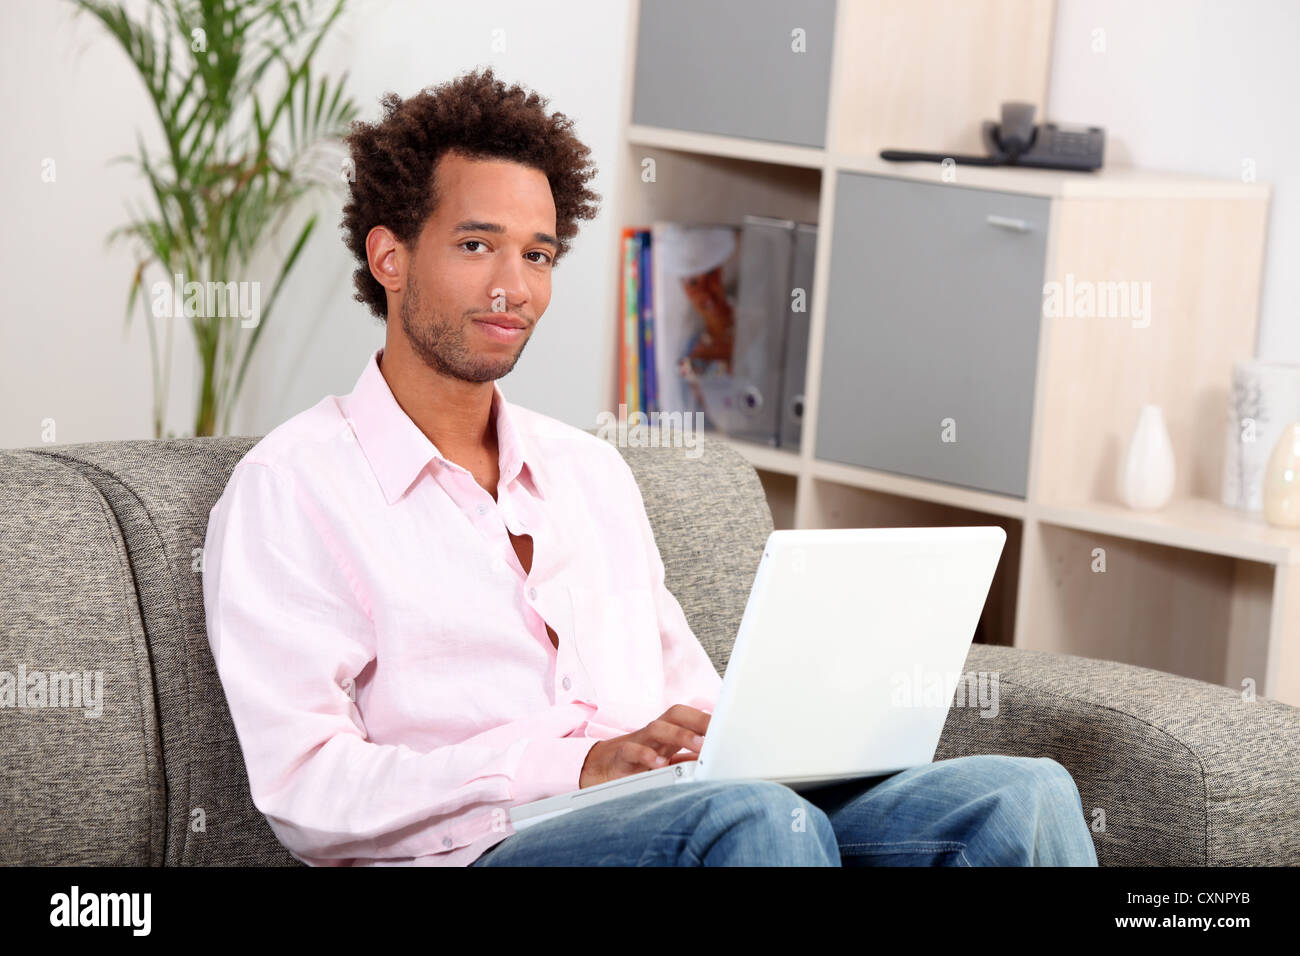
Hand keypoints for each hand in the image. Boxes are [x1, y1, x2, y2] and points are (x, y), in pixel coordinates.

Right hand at [579, 705, 710, 788]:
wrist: (602, 769)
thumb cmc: (639, 761)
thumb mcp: (668, 760)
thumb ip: (690, 759)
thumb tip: (717, 761)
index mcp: (668, 731)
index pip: (689, 716)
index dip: (708, 718)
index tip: (729, 725)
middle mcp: (655, 732)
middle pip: (676, 714)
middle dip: (698, 719)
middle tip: (717, 731)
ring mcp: (638, 741)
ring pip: (657, 728)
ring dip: (680, 735)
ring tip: (699, 745)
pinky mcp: (621, 756)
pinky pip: (632, 750)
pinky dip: (646, 755)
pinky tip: (659, 763)